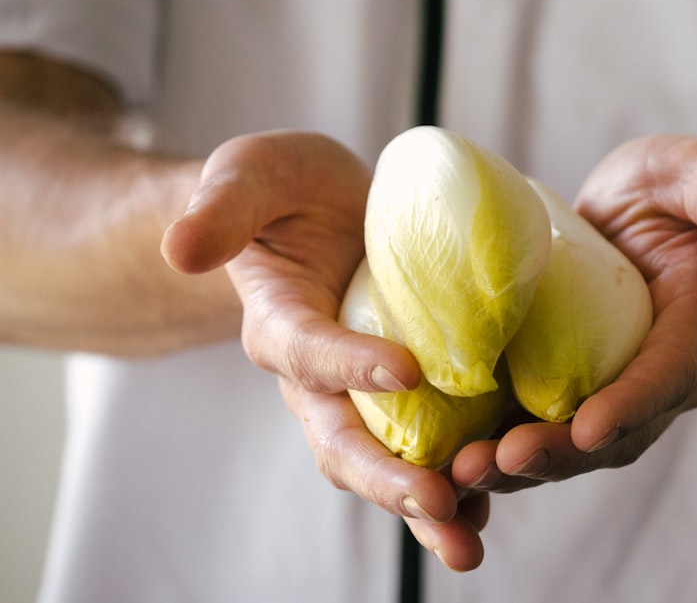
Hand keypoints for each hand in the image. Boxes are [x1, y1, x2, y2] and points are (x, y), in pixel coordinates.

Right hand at [160, 130, 486, 570]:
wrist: (321, 217)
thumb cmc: (284, 194)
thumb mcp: (252, 176)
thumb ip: (223, 205)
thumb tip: (181, 248)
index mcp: (281, 325)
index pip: (308, 352)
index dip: (350, 365)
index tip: (407, 370)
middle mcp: (318, 379)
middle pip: (344, 441)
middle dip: (387, 478)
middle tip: (436, 505)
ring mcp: (364, 396)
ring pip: (387, 462)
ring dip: (427, 507)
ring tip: (467, 540)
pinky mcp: (410, 396)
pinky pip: (430, 446)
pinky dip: (459, 481)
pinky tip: (496, 500)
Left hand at [450, 135, 696, 492]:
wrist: (645, 220)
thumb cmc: (675, 194)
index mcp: (696, 326)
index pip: (669, 376)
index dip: (630, 406)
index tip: (587, 430)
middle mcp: (658, 376)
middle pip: (614, 434)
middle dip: (558, 454)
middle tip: (498, 463)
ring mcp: (612, 390)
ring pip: (572, 446)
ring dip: (519, 466)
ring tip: (462, 474)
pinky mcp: (568, 388)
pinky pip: (537, 428)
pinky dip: (498, 451)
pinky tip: (450, 462)